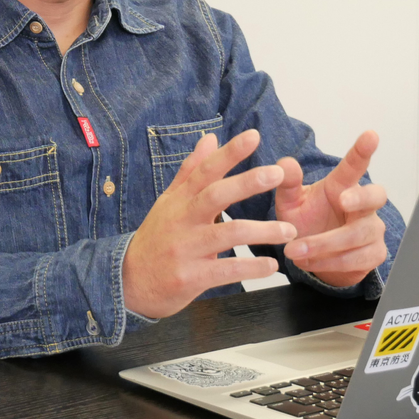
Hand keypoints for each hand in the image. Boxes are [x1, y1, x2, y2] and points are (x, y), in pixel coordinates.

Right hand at [123, 129, 296, 318]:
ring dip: (262, 230)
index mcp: (180, 200)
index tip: (254, 136)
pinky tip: (271, 264)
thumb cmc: (156, 239)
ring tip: (290, 230)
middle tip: (278, 173)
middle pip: (216, 194)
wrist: (129, 282)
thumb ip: (191, 171)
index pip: (205, 170)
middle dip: (248, 182)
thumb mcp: (169, 202)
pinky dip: (251, 267)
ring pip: (228, 233)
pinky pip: (226, 270)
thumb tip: (210, 138)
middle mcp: (182, 220)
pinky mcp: (190, 277)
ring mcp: (186, 249)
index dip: (229, 153)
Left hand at [274, 130, 388, 288]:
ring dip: (325, 244)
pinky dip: (329, 262)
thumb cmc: (307, 222)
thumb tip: (284, 163)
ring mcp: (371, 230)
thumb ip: (287, 183)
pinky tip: (309, 261)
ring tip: (296, 249)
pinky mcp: (373, 254)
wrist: (315, 257)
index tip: (371, 135)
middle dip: (360, 198)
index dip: (363, 150)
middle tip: (343, 200)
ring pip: (358, 234)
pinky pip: (356, 259)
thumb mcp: (291, 203)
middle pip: (375, 196)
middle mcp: (362, 206)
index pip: (355, 165)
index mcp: (342, 186)